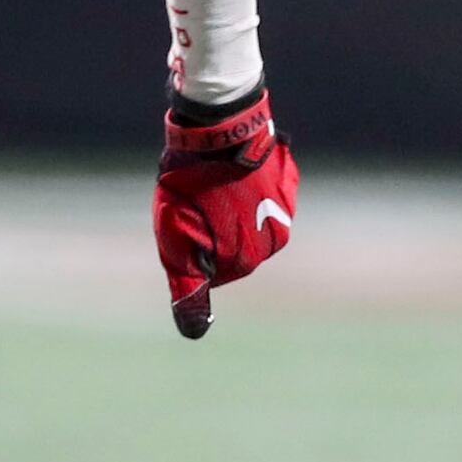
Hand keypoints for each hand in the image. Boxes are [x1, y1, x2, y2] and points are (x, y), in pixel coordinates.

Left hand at [154, 89, 296, 338]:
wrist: (218, 128)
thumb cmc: (188, 185)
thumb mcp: (174, 237)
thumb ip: (187, 286)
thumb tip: (195, 333)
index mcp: (245, 259)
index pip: (211, 275)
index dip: (190, 250)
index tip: (182, 223)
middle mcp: (272, 242)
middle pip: (233, 251)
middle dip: (212, 232)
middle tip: (194, 202)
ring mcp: (284, 212)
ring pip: (249, 224)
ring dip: (229, 212)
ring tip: (212, 185)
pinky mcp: (287, 185)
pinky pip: (262, 197)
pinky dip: (244, 191)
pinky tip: (230, 173)